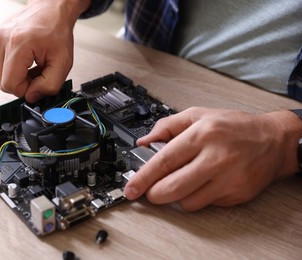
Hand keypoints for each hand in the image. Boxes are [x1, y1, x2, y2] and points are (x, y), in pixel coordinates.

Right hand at [0, 0, 89, 102]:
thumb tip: (32, 97)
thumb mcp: (63, 62)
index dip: (26, 90)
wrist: (50, 10)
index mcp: (18, 43)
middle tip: (37, 73)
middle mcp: (0, 39)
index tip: (38, 83)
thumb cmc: (57, 31)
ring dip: (16, 77)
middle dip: (22, 84)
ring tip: (31, 66)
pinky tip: (23, 60)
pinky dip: (11, 68)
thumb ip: (50, 85)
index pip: (10, 85)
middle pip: (3, 83)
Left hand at [124, 107, 300, 210]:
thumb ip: (167, 126)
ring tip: (182, 180)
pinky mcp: (236, 195)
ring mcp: (228, 179)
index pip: (164, 161)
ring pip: (186, 202)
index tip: (131, 188)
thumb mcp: (199, 114)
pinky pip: (204, 205)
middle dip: (154, 193)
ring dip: (176, 195)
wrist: (274, 140)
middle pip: (172, 188)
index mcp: (202, 134)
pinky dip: (195, 197)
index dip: (143, 177)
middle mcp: (215, 158)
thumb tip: (143, 142)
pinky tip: (201, 183)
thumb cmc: (235, 126)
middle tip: (151, 190)